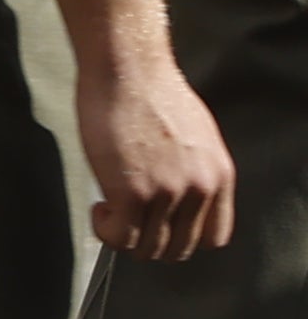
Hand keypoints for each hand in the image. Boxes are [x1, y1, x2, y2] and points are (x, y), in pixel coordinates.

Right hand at [84, 52, 235, 262]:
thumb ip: (194, 170)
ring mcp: (167, 194)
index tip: (160, 224)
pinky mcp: (131, 193)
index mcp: (219, 176)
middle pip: (178, 248)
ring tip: (110, 211)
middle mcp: (199, 189)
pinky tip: (100, 208)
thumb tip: (178, 191)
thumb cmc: (151, 92)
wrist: (128, 70)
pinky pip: (120, 236)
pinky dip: (106, 231)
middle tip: (128, 219)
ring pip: (147, 248)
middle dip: (149, 240)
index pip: (213, 237)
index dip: (182, 236)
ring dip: (124, 237)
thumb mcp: (196, 137)